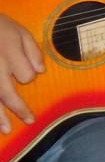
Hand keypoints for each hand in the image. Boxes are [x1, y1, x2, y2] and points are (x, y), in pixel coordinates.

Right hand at [0, 14, 41, 133]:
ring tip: (6, 130)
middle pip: (7, 93)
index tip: (25, 74)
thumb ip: (32, 50)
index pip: (26, 75)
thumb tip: (41, 72)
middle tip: (30, 121)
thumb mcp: (19, 31)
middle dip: (19, 109)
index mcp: (9, 53)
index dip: (27, 76)